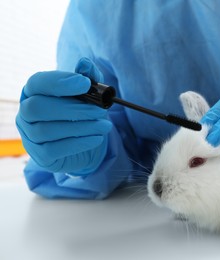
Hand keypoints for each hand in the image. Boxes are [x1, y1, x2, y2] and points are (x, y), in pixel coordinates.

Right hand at [16, 58, 112, 173]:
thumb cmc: (81, 113)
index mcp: (35, 92)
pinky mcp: (40, 155)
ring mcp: (30, 135)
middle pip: (38, 108)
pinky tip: (97, 138)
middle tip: (101, 111)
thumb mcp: (88, 94)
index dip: (59, 82)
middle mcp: (26, 112)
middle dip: (73, 109)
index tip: (85, 83)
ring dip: (81, 127)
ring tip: (105, 125)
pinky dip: (79, 143)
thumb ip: (87, 78)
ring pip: (47, 130)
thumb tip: (86, 64)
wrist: (83, 144)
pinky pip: (54, 149)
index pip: (37, 82)